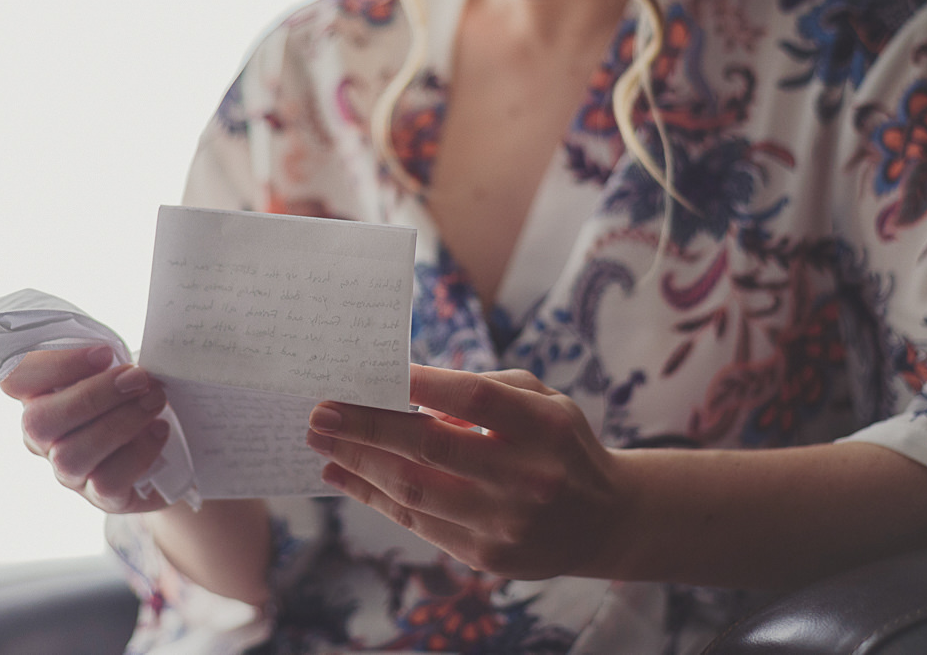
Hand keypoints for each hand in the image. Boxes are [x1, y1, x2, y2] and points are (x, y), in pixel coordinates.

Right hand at [0, 346, 172, 513]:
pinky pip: (107, 481)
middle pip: (38, 422)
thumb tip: (127, 367)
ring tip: (155, 400)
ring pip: (71, 455)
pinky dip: (139, 452)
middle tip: (138, 378)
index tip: (105, 353)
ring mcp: (67, 471)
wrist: (167, 451)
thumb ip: (105, 363)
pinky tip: (159, 430)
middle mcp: (42, 437)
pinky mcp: (99, 497)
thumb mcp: (112, 370)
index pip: (15, 377)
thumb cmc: (130, 398)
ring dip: (121, 422)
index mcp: (37, 396)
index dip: (54, 364)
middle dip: (96, 395)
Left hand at [305, 364, 628, 580]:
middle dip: (368, 427)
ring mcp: (506, 523)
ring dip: (360, 464)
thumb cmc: (559, 443)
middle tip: (321, 411)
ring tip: (321, 441)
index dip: (422, 383)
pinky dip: (374, 497)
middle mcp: (528, 477)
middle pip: (432, 447)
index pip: (475, 400)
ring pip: (415, 492)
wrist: (605, 520)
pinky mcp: (487, 557)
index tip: (373, 370)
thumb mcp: (543, 399)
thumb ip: (484, 389)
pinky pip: (418, 523)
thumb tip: (406, 392)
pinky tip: (344, 475)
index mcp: (545, 427)